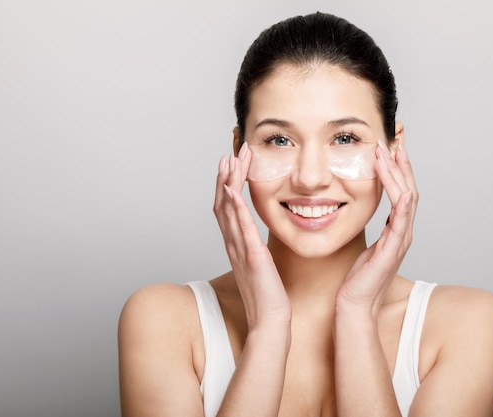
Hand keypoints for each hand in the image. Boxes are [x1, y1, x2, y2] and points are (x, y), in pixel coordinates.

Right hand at [213, 143, 290, 328]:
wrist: (270, 321)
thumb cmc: (268, 296)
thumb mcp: (261, 267)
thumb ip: (256, 251)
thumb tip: (258, 241)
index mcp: (237, 246)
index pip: (227, 209)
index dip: (226, 185)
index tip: (232, 164)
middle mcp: (233, 245)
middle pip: (222, 204)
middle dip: (226, 176)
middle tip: (230, 153)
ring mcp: (240, 250)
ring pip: (227, 210)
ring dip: (228, 183)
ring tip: (230, 160)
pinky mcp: (251, 257)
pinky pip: (240, 228)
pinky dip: (234, 207)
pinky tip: (232, 190)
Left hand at [336, 141, 417, 315]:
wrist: (356, 304)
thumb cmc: (359, 277)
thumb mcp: (366, 245)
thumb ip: (374, 228)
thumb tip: (362, 208)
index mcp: (397, 229)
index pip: (402, 191)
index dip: (398, 169)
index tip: (391, 147)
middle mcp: (403, 232)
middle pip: (410, 190)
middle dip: (402, 164)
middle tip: (394, 141)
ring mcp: (401, 241)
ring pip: (407, 201)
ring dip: (399, 175)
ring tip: (390, 154)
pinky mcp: (393, 251)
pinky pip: (401, 224)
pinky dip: (404, 205)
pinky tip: (403, 190)